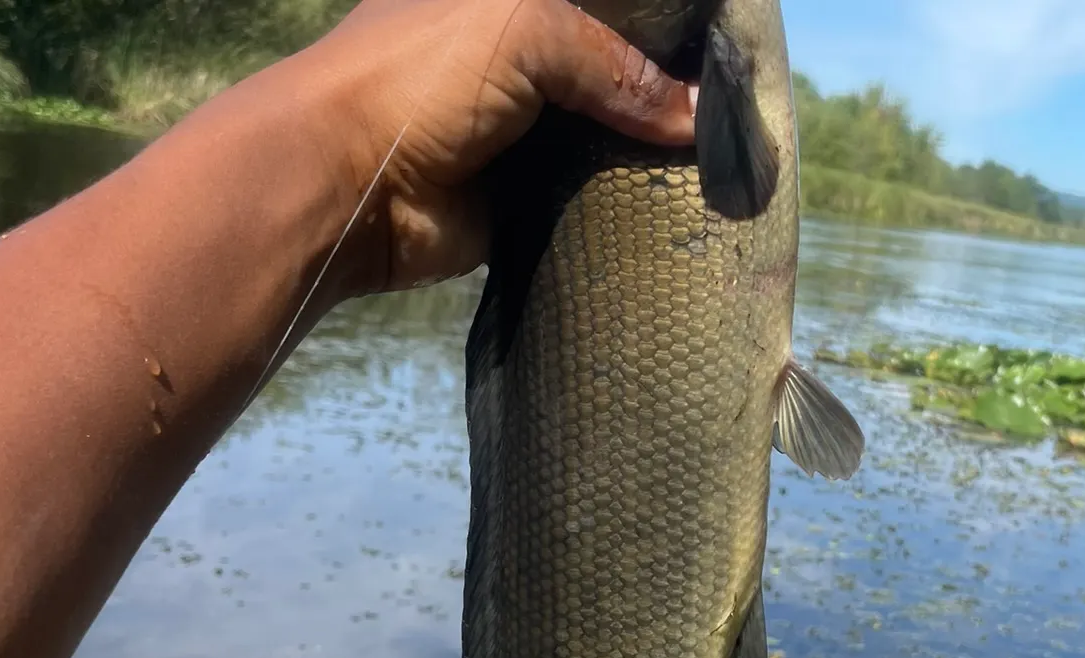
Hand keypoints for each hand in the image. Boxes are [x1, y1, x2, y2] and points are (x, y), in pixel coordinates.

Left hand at [271, 0, 698, 295]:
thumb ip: (616, 64)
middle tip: (734, 116)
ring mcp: (524, 131)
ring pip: (609, 136)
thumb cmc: (421, 77)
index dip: (662, 23)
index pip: (608, 4)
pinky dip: (626, 205)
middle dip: (667, 92)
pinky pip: (591, 199)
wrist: (350, 187)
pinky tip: (676, 210)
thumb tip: (698, 118)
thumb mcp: (525, 30)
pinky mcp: (525, 200)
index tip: (722, 54)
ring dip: (652, 154)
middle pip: (615, 69)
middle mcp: (520, 55)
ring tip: (721, 166)